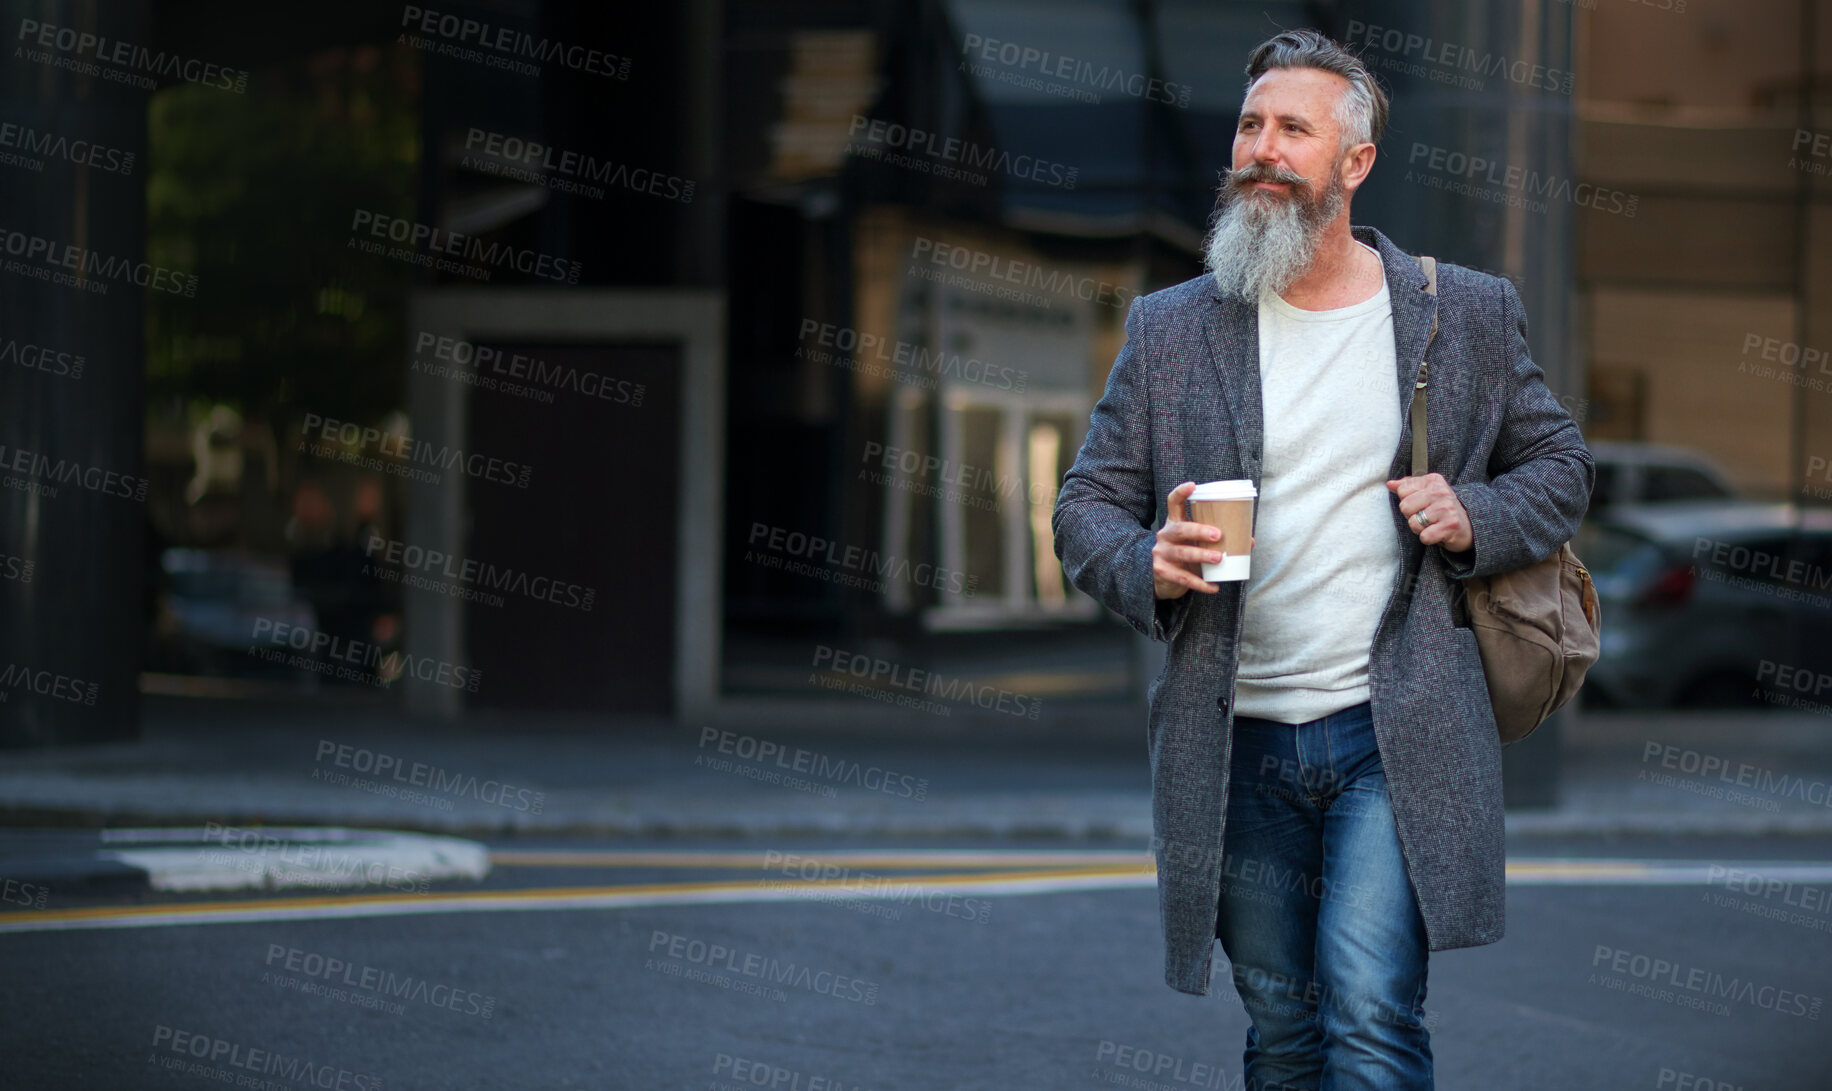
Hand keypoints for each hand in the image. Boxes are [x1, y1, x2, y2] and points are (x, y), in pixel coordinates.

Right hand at [1153, 482, 1250, 599]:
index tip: (1193, 485)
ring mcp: (1162, 554)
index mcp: (1174, 523)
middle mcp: (1165, 536)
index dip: (1181, 493)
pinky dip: (1201, 583)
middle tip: (1218, 535)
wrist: (1161, 579)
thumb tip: (1249, 541)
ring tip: (1219, 558)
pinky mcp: (1163, 572)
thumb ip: (1215, 540)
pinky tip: (1214, 587)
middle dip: (1199, 530)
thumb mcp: (1194, 543)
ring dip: (1202, 556)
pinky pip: (1184, 577)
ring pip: (1182, 553)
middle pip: (1180, 529)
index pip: (1173, 503)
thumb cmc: (1184, 555)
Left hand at [1386, 473, 1473, 551]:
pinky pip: (1424, 536)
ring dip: (1420, 528)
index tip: (1421, 504)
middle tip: (1426, 517)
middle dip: (1412, 516)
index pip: (1402, 490)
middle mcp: (1441, 492)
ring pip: (1413, 522)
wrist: (1469, 525)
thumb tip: (1390, 484)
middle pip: (1405, 506)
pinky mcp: (1450, 526)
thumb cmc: (1442, 508)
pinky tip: (1437, 533)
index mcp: (1433, 481)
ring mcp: (1446, 508)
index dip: (1408, 501)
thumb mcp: (1427, 491)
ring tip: (1432, 525)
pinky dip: (1428, 538)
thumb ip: (1407, 486)